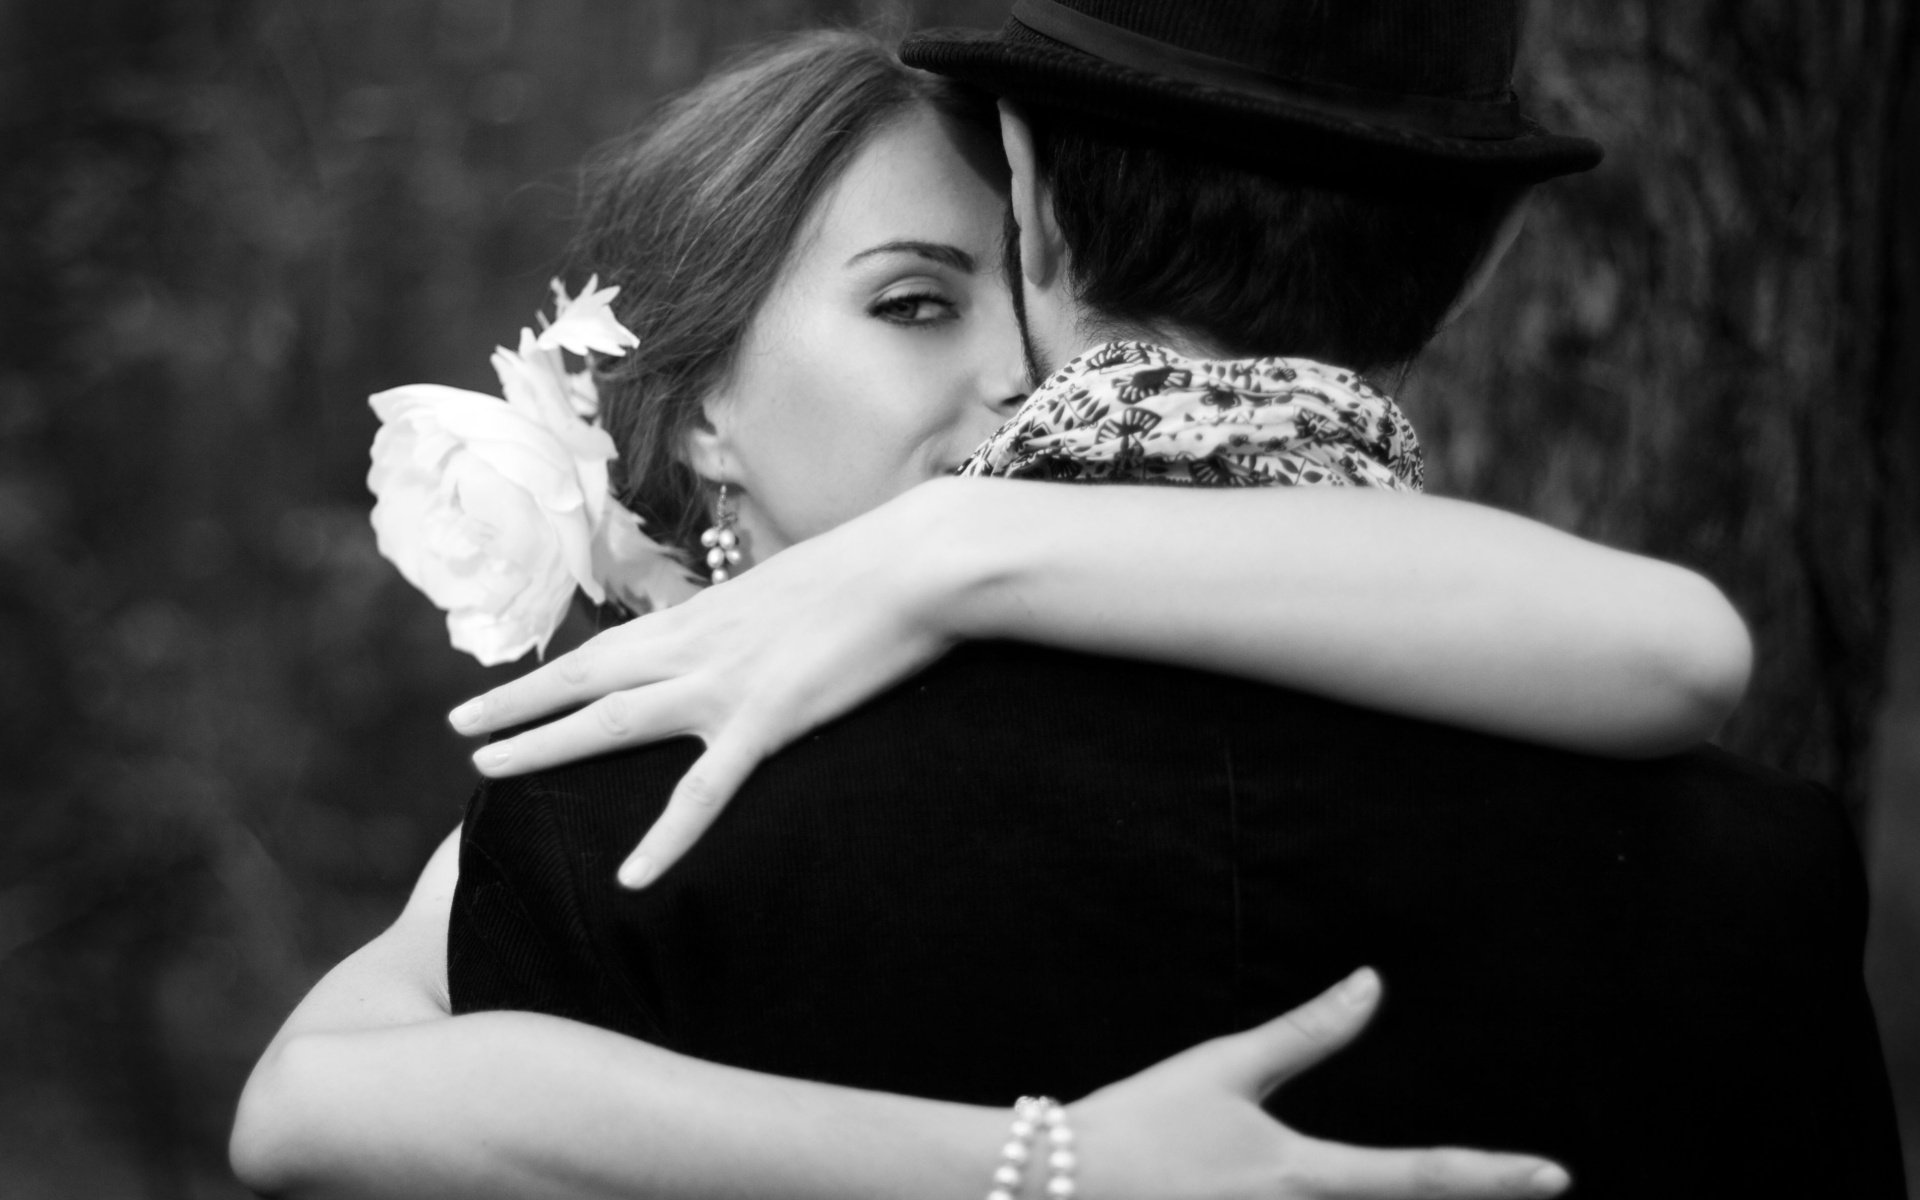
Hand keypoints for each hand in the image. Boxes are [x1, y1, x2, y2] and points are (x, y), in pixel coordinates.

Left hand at [447, 483, 971, 886]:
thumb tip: (751, 635)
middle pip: (587, 679)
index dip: (553, 670)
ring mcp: (725, 684)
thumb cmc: (874, 569)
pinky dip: (666, 838)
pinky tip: (632, 878)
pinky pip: (705, 792)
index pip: (610, 648)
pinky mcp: (768, 720)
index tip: (507, 687)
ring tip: (488, 772)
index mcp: (706, 616)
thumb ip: (757, 620)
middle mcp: (697, 646)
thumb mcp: (795, 589)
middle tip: (461, 728)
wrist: (917, 562)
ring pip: (613, 721)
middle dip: (518, 704)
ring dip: (546, 743)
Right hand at [1076, 968, 1570, 1199]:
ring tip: (1422, 1197)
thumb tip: (1373, 982)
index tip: (1557, 1175)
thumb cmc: (1143, 1122)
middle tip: (1525, 1192)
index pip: (1419, 1175)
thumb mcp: (1226, 1067)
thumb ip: (1308, 1031)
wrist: (1059, 1186)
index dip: (1494, 1175)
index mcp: (1301, 1174)